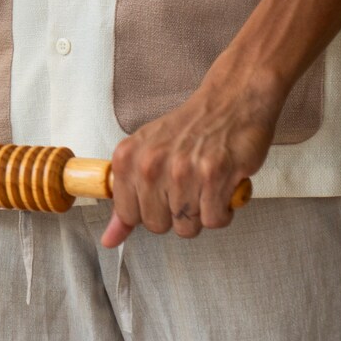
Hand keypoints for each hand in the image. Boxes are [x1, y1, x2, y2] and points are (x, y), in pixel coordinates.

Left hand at [100, 57, 284, 247]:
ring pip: (187, 227)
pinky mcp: (216, 174)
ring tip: (205, 188)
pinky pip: (215, 220)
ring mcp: (183, 170)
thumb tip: (109, 240)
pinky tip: (222, 189)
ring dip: (201, 214)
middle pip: (157, 226)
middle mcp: (151, 164)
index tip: (162, 195)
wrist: (231, 100)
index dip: (149, 212)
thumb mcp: (145, 154)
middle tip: (187, 190)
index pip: (129, 216)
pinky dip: (223, 211)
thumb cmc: (189, 128)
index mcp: (127, 159)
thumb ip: (126, 200)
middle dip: (175, 216)